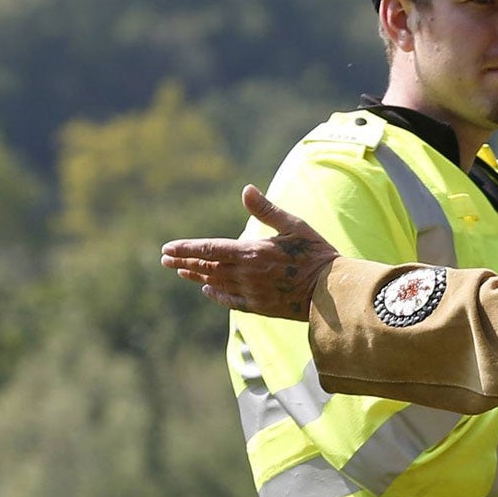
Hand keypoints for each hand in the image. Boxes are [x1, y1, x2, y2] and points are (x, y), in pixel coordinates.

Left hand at [161, 186, 338, 320]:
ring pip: (216, 283)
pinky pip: (231, 301)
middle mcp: (246, 274)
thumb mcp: (294, 226)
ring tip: (181, 271)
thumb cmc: (317, 254)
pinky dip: (217, 295)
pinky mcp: (261, 307)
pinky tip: (208, 290)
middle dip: (184, 261)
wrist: (333, 293)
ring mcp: (252, 293)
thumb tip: (246, 189)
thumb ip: (266, 210)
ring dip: (197, 276)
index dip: (186, 248)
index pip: (209, 249)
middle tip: (164, 259)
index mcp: (252, 252)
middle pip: (207, 267)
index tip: (167, 248)